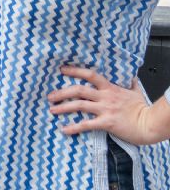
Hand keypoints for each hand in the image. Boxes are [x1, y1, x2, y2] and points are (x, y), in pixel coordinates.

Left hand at [48, 65, 169, 144]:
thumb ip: (130, 84)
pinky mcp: (106, 123)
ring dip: (63, 107)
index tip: (62, 70)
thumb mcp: (136, 92)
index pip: (90, 75)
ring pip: (79, 105)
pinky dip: (74, 127)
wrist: (150, 124)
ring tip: (52, 109)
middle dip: (62, 92)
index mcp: (110, 88)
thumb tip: (131, 77)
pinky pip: (86, 124)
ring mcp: (105, 109)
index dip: (75, 71)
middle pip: (79, 90)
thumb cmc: (143, 109)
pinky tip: (64, 129)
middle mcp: (105, 97)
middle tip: (50, 96)